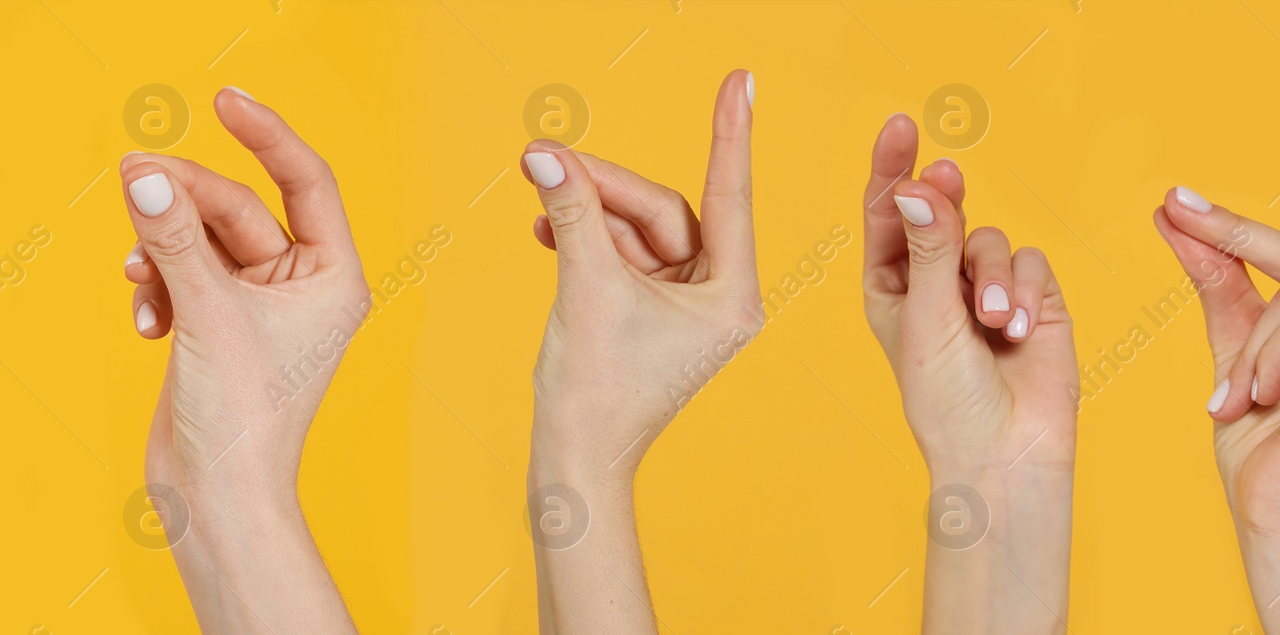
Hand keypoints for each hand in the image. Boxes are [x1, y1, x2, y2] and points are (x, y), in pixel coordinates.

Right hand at [120, 88, 363, 632]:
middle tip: (130, 181)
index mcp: (335, 276)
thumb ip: (175, 239)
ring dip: (163, 250)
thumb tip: (144, 175)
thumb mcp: (207, 312)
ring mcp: (263, 305)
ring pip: (204, 240)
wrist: (220, 496)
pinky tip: (145, 321)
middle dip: (185, 200)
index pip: (307, 182)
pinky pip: (186, 275)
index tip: (225, 99)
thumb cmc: (244, 418)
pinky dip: (160, 287)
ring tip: (136, 278)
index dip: (268, 134)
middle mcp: (306, 285)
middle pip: (239, 208)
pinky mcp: (223, 324)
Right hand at [522, 70, 754, 633]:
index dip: (730, 134)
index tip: (741, 81)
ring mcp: (684, 304)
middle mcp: (718, 297)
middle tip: (545, 157)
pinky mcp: (651, 310)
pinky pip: (623, 253)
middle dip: (605, 187)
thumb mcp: (586, 288)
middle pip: (664, 211)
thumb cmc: (596, 393)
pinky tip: (545, 227)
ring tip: (537, 188)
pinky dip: (586, 238)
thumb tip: (546, 156)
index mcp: (731, 297)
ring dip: (587, 211)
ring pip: (637, 229)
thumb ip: (572, 214)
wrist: (573, 460)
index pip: (730, 195)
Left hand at [862, 114, 1075, 633]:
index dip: (893, 168)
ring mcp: (985, 287)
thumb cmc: (946, 399)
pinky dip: (1026, 290)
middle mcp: (937, 280)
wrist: (1004, 452)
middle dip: (946, 196)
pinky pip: (1032, 261)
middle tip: (947, 176)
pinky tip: (1020, 329)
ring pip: (990, 238)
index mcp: (892, 284)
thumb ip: (930, 249)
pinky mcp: (1034, 298)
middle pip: (940, 211)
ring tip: (995, 323)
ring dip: (994, 276)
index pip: (888, 213)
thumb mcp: (926, 318)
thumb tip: (918, 187)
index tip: (898, 127)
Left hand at [1153, 85, 1279, 632]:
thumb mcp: (1235, 344)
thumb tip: (1177, 211)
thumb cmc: (1257, 441)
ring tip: (1243, 393)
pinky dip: (1263, 359)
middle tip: (1173, 208)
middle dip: (1233, 236)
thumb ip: (1220, 276)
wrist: (1267, 511)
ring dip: (1249, 344)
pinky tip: (1265, 401)